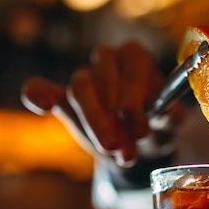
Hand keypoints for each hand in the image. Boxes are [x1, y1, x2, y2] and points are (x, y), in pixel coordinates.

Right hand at [21, 41, 183, 166]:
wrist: (142, 146)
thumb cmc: (158, 125)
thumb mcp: (170, 123)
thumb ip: (170, 116)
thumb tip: (167, 113)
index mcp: (136, 57)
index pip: (130, 71)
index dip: (134, 103)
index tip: (140, 132)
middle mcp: (108, 59)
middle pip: (100, 81)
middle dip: (112, 120)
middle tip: (125, 151)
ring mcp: (84, 76)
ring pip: (79, 89)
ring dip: (94, 123)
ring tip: (112, 149)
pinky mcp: (63, 98)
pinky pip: (40, 88)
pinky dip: (38, 94)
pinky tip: (45, 106)